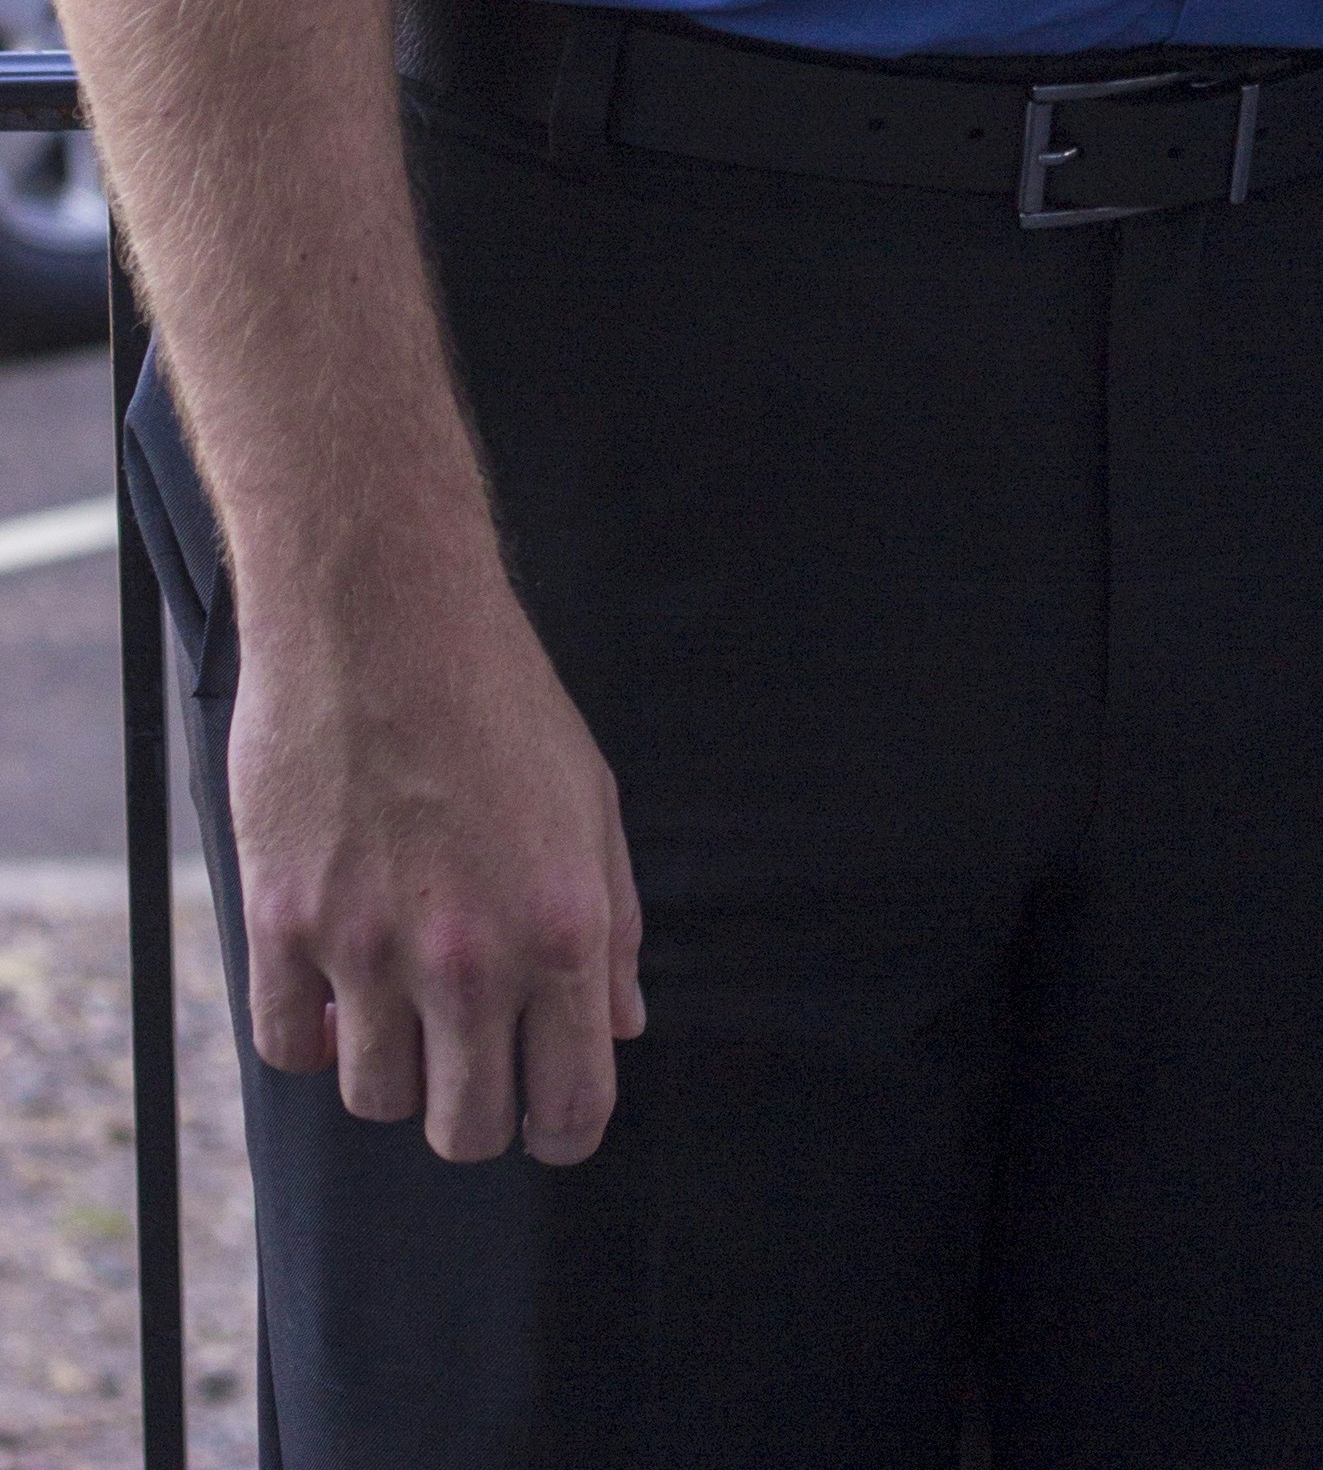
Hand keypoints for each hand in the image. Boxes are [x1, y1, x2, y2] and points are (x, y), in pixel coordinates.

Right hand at [228, 562, 645, 1163]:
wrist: (384, 613)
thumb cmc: (499, 698)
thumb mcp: (592, 803)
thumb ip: (612, 928)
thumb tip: (620, 1028)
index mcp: (562, 928)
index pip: (570, 1108)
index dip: (562, 1130)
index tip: (545, 1114)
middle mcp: (469, 955)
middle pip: (463, 1130)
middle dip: (475, 1112)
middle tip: (469, 1059)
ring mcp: (369, 946)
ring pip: (374, 1100)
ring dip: (392, 1065)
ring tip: (401, 995)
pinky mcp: (283, 924)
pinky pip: (289, 1047)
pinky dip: (312, 1034)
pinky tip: (335, 985)